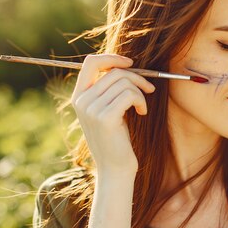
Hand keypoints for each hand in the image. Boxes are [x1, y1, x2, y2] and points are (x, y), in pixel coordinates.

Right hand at [71, 54, 155, 176]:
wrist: (114, 169)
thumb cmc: (116, 139)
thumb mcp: (107, 111)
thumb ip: (108, 90)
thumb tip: (125, 65)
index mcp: (79, 97)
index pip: (90, 63)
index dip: (112, 58)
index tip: (131, 63)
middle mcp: (81, 101)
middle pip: (113, 72)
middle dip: (136, 77)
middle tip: (149, 88)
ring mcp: (91, 109)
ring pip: (124, 82)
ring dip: (140, 91)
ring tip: (142, 106)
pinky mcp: (105, 118)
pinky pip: (129, 95)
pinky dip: (141, 101)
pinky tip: (142, 113)